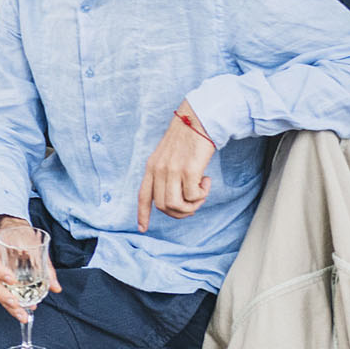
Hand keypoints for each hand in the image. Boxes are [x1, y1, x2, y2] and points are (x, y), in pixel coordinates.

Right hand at [0, 220, 60, 324]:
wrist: (10, 229)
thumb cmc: (20, 234)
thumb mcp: (33, 243)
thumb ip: (45, 265)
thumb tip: (55, 287)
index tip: (12, 280)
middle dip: (2, 295)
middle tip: (17, 305)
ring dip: (6, 303)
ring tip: (21, 314)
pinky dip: (8, 302)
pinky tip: (20, 310)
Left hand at [137, 100, 214, 232]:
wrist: (199, 119)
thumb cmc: (188, 139)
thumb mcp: (168, 156)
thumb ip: (166, 174)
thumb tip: (175, 200)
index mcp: (151, 167)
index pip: (143, 196)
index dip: (142, 214)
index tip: (142, 228)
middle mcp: (158, 170)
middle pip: (164, 207)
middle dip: (181, 212)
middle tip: (195, 201)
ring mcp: (172, 170)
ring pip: (176, 205)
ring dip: (192, 205)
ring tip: (201, 191)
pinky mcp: (188, 170)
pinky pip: (193, 196)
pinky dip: (202, 194)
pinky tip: (207, 180)